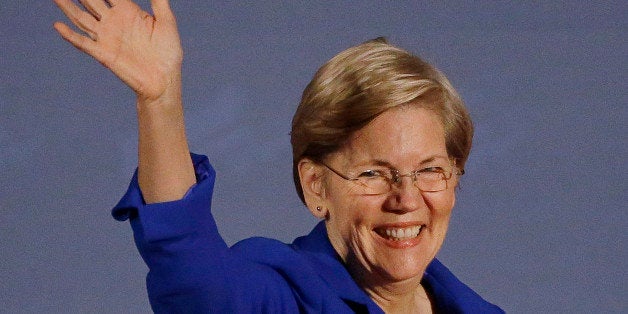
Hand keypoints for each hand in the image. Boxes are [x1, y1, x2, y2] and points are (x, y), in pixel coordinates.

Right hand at [53, 0, 181, 101]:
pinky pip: (84, 43)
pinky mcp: (104, 54)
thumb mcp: (167, 22)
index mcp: (128, 11)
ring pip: (81, 18)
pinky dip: (70, 35)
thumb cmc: (169, 52)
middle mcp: (114, 22)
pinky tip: (58, 26)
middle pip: (90, 1)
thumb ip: (159, 2)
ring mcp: (107, 37)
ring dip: (67, 7)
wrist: (165, 79)